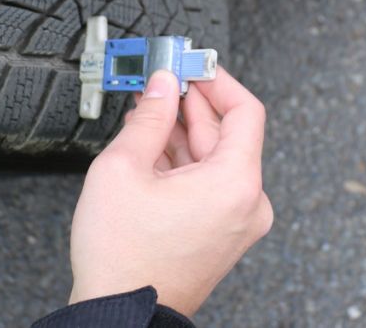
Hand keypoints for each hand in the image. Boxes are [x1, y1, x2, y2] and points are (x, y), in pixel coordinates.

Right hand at [68, 67, 272, 316]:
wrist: (119, 316)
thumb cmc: (122, 258)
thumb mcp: (123, 168)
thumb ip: (148, 116)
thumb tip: (161, 84)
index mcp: (236, 183)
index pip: (245, 109)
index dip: (215, 78)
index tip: (190, 62)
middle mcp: (247, 203)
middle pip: (226, 132)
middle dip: (190, 102)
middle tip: (158, 78)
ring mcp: (236, 220)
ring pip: (214, 156)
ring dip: (181, 130)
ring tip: (144, 111)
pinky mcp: (220, 232)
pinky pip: (208, 181)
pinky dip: (182, 160)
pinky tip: (149, 144)